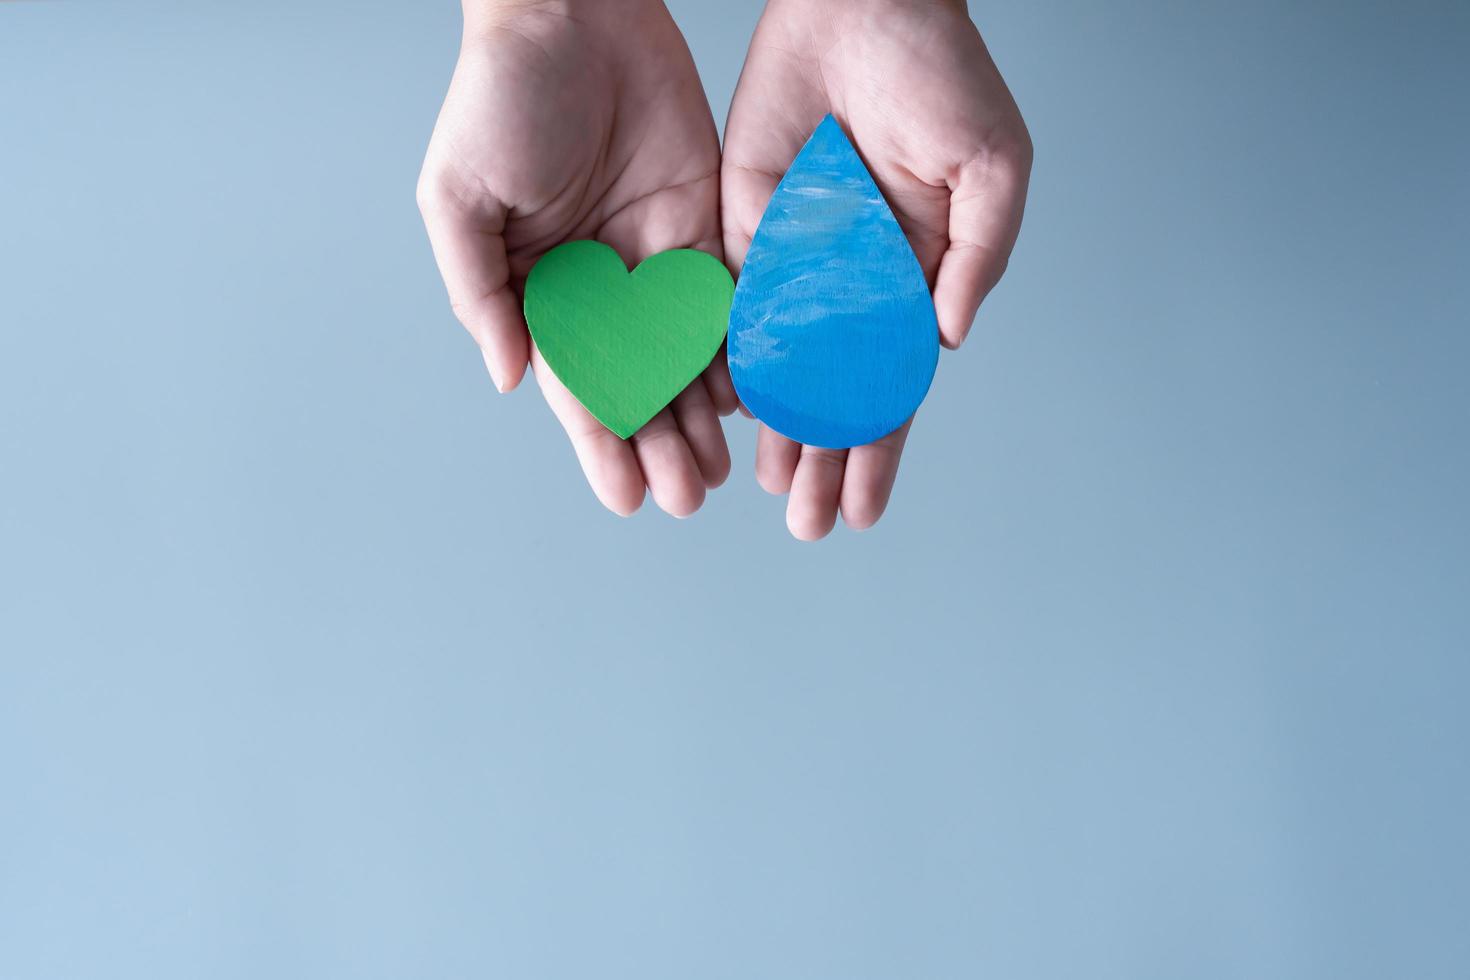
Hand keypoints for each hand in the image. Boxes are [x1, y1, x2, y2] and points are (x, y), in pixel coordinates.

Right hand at [418, 0, 737, 517]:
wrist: (572, 11)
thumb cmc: (500, 96)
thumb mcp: (459, 196)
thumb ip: (481, 290)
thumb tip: (509, 377)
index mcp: (542, 289)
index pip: (577, 385)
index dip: (603, 444)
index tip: (628, 497)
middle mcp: (602, 287)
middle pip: (639, 383)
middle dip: (662, 444)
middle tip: (691, 496)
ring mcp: (655, 258)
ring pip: (686, 355)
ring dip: (704, 415)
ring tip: (726, 470)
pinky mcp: (703, 223)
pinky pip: (725, 297)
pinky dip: (740, 346)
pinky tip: (758, 394)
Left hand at [722, 0, 1031, 538]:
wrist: (864, 3)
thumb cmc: (942, 75)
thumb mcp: (992, 167)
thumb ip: (976, 257)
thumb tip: (947, 343)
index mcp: (916, 279)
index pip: (892, 386)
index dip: (877, 450)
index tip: (863, 510)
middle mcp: (855, 284)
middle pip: (834, 392)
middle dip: (822, 460)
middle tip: (807, 524)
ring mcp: (799, 262)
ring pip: (782, 365)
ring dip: (777, 429)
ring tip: (770, 489)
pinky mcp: (747, 228)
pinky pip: (734, 306)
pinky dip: (729, 360)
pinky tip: (725, 413)